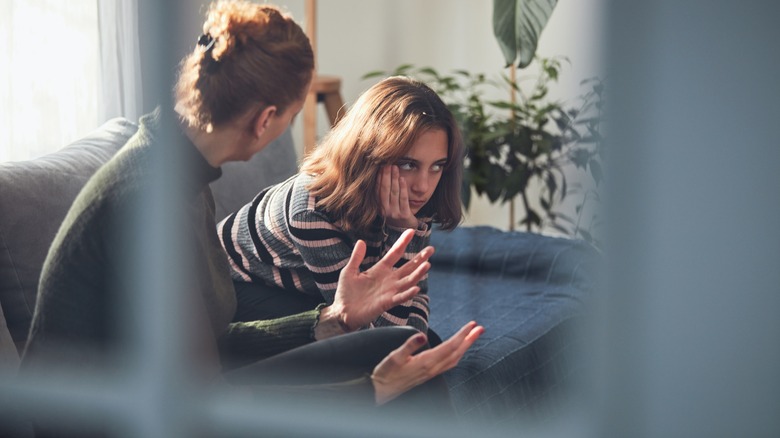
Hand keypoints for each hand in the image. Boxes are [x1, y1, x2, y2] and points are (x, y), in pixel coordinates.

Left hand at [321, 229, 433, 333]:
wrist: (342, 312)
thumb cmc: (346, 293)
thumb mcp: (349, 271)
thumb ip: (356, 257)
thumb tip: (361, 241)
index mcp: (380, 270)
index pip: (395, 253)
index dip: (403, 242)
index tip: (411, 230)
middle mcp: (388, 279)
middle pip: (408, 267)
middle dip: (420, 258)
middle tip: (431, 249)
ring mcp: (389, 291)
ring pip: (408, 281)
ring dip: (418, 273)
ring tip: (428, 264)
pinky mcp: (387, 303)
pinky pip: (400, 297)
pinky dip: (408, 293)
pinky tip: (417, 287)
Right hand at [370, 321, 484, 404]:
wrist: (381, 390)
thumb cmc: (386, 373)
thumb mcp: (394, 357)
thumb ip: (409, 346)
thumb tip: (421, 336)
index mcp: (426, 362)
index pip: (450, 346)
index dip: (462, 335)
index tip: (472, 325)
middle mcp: (432, 368)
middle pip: (457, 352)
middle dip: (469, 339)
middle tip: (480, 328)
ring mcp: (432, 372)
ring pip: (455, 358)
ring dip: (465, 346)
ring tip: (472, 336)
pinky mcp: (429, 374)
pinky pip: (449, 363)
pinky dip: (457, 354)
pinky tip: (457, 350)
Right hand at [379, 165, 417, 228]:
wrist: (406, 228)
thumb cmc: (396, 212)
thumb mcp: (387, 204)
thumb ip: (384, 193)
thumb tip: (382, 173)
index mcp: (379, 207)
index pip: (377, 190)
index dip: (379, 177)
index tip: (380, 166)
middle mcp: (385, 210)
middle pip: (384, 190)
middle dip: (386, 176)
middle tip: (387, 164)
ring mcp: (394, 213)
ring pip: (394, 193)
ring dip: (394, 179)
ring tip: (395, 168)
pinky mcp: (404, 215)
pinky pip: (403, 199)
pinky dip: (403, 188)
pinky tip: (402, 179)